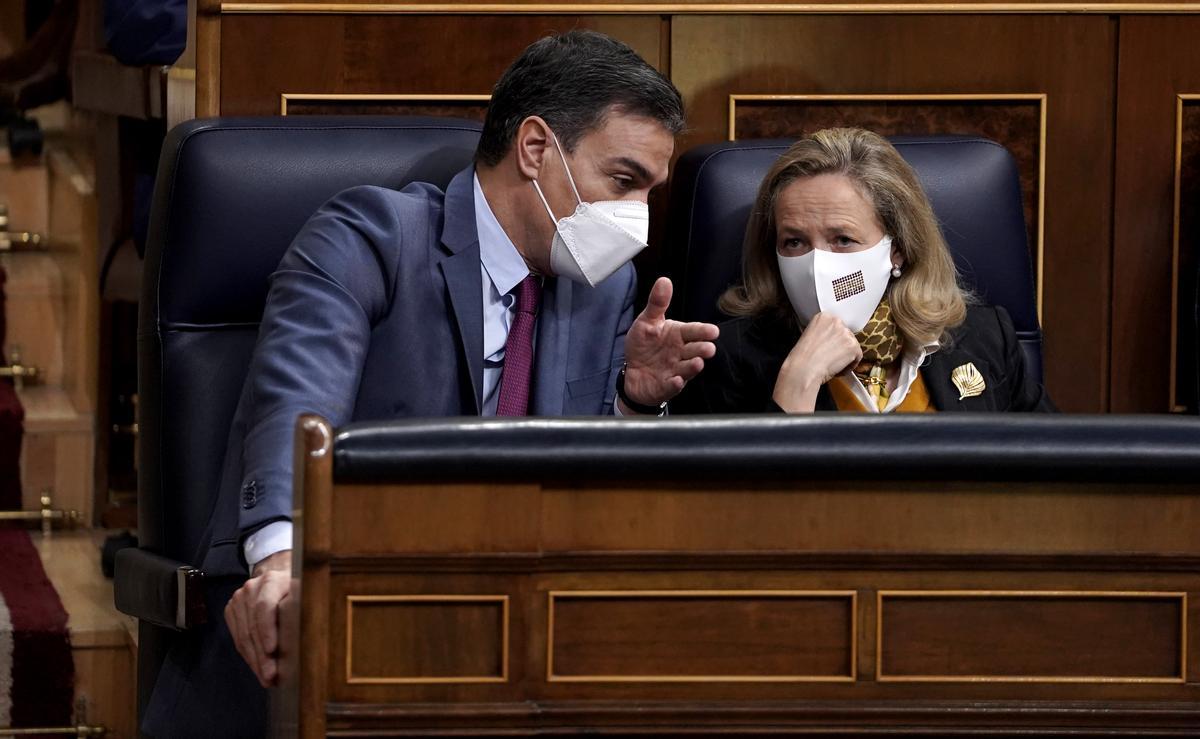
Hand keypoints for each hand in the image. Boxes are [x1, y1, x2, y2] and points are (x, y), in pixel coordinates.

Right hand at [225, 549, 291, 687]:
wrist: (276, 575)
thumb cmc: (296, 588)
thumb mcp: (304, 592)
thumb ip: (303, 607)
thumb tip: (308, 636)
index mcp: (271, 580)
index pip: (264, 607)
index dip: (267, 630)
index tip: (272, 650)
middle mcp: (251, 588)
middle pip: (253, 627)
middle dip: (262, 656)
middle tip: (271, 676)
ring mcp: (238, 599)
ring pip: (243, 636)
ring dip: (255, 661)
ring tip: (266, 678)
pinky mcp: (232, 610)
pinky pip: (238, 638)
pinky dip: (249, 656)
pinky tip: (258, 667)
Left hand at [622, 277, 718, 408]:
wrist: (633, 373)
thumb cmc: (645, 346)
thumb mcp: (647, 322)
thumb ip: (657, 304)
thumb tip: (664, 280)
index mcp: (678, 335)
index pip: (693, 331)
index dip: (703, 331)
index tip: (713, 331)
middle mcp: (680, 353)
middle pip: (694, 350)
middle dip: (702, 350)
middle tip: (708, 348)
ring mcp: (675, 371)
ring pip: (687, 369)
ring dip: (692, 367)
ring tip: (697, 363)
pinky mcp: (666, 386)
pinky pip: (672, 386)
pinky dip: (675, 384)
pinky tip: (676, 381)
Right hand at [772, 312, 861, 412]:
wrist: (803, 369)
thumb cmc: (802, 358)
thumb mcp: (808, 336)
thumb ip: (823, 333)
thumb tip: (832, 340)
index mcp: (823, 316)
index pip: (836, 326)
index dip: (833, 340)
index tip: (828, 347)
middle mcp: (836, 321)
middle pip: (846, 335)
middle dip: (840, 347)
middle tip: (830, 358)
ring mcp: (846, 333)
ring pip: (852, 346)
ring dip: (845, 356)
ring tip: (832, 364)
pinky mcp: (853, 346)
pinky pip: (858, 356)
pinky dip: (849, 366)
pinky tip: (837, 368)